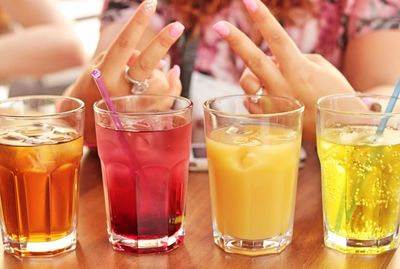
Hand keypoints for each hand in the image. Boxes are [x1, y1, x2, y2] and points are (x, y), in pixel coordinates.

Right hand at [65, 0, 182, 145]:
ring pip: (161, 83)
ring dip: (162, 72)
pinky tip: (171, 74)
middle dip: (163, 42)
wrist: (86, 125)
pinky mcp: (145, 119)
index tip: (150, 4)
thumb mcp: (97, 68)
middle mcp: (118, 93)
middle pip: (146, 65)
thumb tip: (159, 60)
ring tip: (154, 70)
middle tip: (177, 26)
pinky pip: (168, 99)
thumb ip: (125, 58)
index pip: (123, 45)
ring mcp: (133, 109)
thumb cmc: (91, 91)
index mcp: (102, 76)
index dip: (137, 24)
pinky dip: (173, 83)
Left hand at [213, 0, 354, 140]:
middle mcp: (283, 86)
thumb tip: (270, 57)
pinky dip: (256, 94)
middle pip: (254, 60)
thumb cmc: (333, 93)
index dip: (262, 18)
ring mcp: (274, 105)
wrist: (342, 129)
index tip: (248, 1)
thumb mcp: (320, 68)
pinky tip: (269, 96)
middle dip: (235, 40)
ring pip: (247, 82)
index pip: (277, 38)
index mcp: (300, 69)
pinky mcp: (268, 119)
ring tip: (265, 76)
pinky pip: (250, 100)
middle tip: (218, 25)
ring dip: (250, 73)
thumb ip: (292, 58)